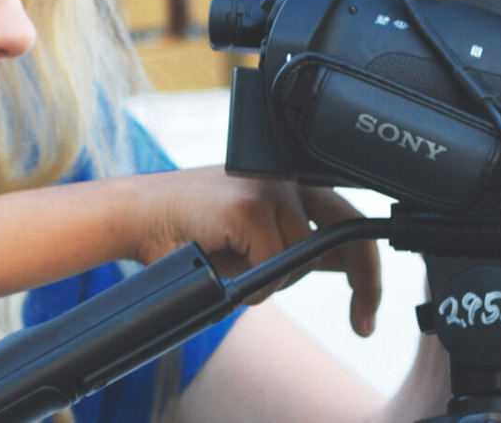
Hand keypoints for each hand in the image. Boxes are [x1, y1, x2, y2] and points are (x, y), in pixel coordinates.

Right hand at [121, 167, 381, 335]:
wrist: (133, 215)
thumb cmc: (186, 230)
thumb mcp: (253, 238)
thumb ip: (297, 243)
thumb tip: (343, 265)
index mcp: (290, 180)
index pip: (348, 219)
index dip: (365, 264)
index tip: (366, 307)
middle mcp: (285, 176)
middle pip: (349, 230)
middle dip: (365, 282)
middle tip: (364, 324)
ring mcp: (269, 187)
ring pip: (303, 257)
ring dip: (273, 280)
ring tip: (229, 265)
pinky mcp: (249, 206)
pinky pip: (273, 264)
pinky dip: (253, 283)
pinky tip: (222, 267)